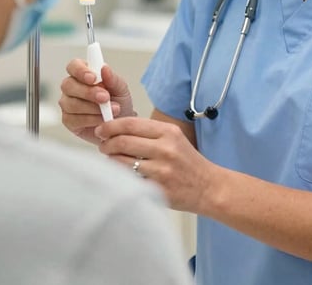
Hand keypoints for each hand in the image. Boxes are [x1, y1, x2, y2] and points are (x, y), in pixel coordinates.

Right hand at [59, 59, 136, 144]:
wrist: (121, 123)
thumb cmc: (118, 102)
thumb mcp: (121, 88)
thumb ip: (112, 78)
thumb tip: (104, 68)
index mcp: (83, 73)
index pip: (74, 66)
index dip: (80, 71)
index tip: (93, 78)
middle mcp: (72, 87)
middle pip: (68, 85)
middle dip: (88, 92)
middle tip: (105, 97)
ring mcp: (68, 104)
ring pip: (71, 104)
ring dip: (92, 108)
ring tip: (109, 110)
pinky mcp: (68, 120)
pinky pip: (74, 119)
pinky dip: (91, 119)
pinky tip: (102, 119)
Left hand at [95, 117, 217, 212]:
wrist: (209, 187)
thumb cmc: (188, 162)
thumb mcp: (174, 139)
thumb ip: (149, 133)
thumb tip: (116, 131)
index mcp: (168, 132)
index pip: (130, 124)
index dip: (110, 126)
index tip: (101, 130)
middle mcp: (165, 148)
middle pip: (122, 141)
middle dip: (106, 143)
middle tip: (103, 146)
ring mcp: (161, 170)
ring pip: (121, 161)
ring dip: (110, 160)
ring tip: (111, 159)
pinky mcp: (157, 188)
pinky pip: (129, 179)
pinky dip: (120, 176)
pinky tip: (121, 174)